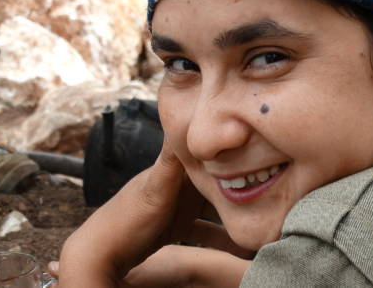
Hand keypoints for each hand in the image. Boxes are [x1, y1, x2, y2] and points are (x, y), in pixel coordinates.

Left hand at [54, 139, 251, 286]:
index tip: (262, 153)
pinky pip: (206, 228)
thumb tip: (185, 116)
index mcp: (175, 168)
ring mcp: (178, 204)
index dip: (234, 152)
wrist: (102, 255)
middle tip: (270, 191)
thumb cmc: (126, 221)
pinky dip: (221, 234)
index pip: (210, 154)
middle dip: (241, 183)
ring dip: (233, 210)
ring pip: (214, 204)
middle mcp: (178, 182)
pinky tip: (238, 243)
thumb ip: (171, 158)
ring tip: (260, 217)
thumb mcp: (155, 187)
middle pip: (217, 178)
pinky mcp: (177, 224)